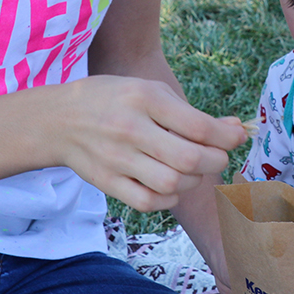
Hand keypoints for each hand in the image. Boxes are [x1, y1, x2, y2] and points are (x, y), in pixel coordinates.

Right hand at [58, 77, 245, 211]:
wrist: (57, 120)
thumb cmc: (113, 100)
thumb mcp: (149, 91)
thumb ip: (190, 112)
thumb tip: (235, 129)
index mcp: (143, 98)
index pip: (197, 125)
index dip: (226, 136)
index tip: (236, 136)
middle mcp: (130, 129)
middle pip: (189, 159)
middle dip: (216, 160)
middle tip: (216, 155)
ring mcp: (117, 159)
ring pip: (173, 183)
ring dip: (194, 180)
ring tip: (191, 168)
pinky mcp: (108, 182)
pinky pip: (150, 201)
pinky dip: (169, 196)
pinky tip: (170, 183)